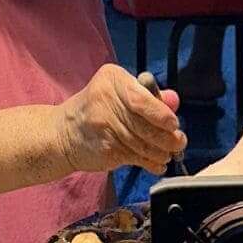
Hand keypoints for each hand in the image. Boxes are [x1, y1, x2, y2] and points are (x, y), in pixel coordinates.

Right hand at [56, 65, 186, 176]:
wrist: (63, 134)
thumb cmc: (96, 109)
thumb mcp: (118, 92)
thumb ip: (147, 96)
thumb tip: (173, 101)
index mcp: (112, 79)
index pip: (142, 99)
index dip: (161, 115)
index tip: (174, 124)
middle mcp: (105, 100)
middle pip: (145, 124)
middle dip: (168, 137)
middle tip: (179, 142)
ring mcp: (103, 127)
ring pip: (143, 144)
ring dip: (161, 152)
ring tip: (168, 154)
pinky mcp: (105, 149)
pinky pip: (136, 158)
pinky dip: (151, 163)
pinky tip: (157, 164)